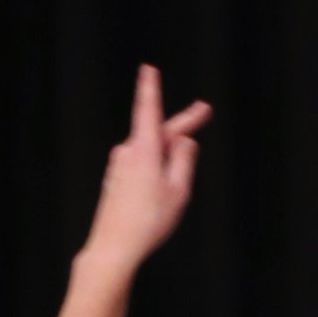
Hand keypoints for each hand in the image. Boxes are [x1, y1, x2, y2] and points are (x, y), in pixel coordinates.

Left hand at [82, 62, 210, 273]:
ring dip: (168, 161)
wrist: (113, 248)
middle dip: (182, 126)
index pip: (148, 109)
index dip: (150, 87)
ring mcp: (118, 166)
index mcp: (143, 149)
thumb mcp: (178, 190)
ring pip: (152, 154)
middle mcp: (127, 152)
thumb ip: (184, 159)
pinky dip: (155, 174)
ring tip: (170, 197)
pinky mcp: (115, 180)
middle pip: (159, 133)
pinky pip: (142, 168)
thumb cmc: (149, 221)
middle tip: (204, 112)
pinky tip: (156, 201)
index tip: (148, 68)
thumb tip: (183, 140)